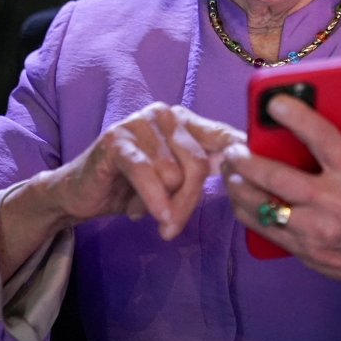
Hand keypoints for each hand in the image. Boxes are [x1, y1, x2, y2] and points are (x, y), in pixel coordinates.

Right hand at [0, 103, 243, 281]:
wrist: (81, 192)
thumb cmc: (133, 187)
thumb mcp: (174, 179)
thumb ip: (203, 169)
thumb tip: (246, 170)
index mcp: (184, 120)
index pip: (222, 136)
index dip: (241, 154)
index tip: (260, 175)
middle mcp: (165, 114)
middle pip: (197, 163)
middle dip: (187, 201)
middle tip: (172, 226)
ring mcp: (139, 123)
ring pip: (172, 172)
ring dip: (161, 202)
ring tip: (144, 208)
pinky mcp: (116, 139)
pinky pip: (146, 173)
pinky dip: (151, 198)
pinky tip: (149, 217)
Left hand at [222, 88, 340, 338]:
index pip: (325, 140)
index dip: (298, 118)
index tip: (274, 102)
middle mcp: (336, 204)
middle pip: (280, 177)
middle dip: (249, 159)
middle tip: (234, 146)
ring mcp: (315, 229)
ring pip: (264, 205)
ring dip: (237, 184)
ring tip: (228, 167)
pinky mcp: (301, 248)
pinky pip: (262, 227)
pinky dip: (242, 208)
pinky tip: (236, 192)